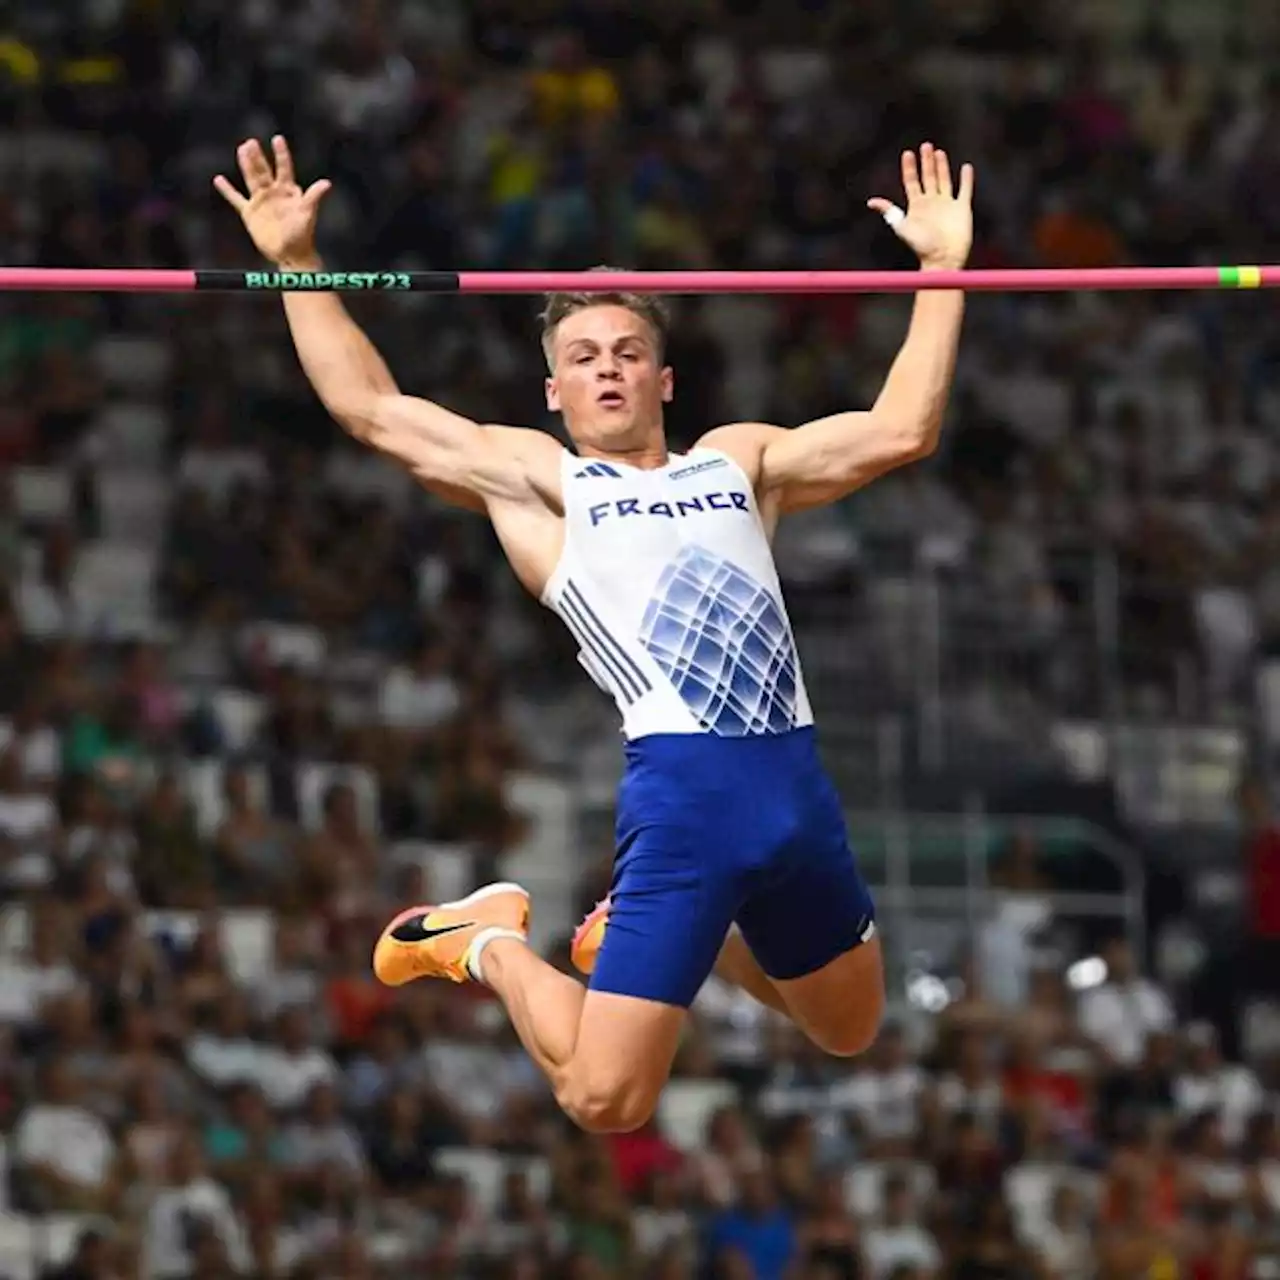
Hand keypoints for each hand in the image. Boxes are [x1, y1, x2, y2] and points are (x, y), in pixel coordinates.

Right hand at [214, 136, 331, 268]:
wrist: (291, 254)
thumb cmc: (302, 235)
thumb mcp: (308, 213)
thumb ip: (314, 197)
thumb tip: (326, 183)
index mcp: (289, 191)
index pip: (284, 168)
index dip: (281, 154)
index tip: (277, 139)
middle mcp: (274, 193)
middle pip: (264, 170)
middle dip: (258, 157)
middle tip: (251, 142)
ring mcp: (261, 202)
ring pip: (251, 179)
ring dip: (246, 165)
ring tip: (242, 149)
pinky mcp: (250, 213)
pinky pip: (236, 199)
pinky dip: (227, 190)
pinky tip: (219, 180)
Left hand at [869, 142, 973, 270]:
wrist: (942, 259)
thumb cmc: (921, 246)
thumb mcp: (901, 226)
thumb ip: (889, 212)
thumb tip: (870, 201)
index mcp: (917, 206)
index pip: (912, 182)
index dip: (909, 168)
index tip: (907, 153)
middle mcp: (932, 203)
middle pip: (928, 177)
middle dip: (926, 162)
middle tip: (925, 145)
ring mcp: (947, 205)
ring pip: (944, 180)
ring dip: (942, 166)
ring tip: (938, 152)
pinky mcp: (962, 209)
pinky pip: (965, 190)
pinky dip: (966, 179)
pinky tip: (966, 167)